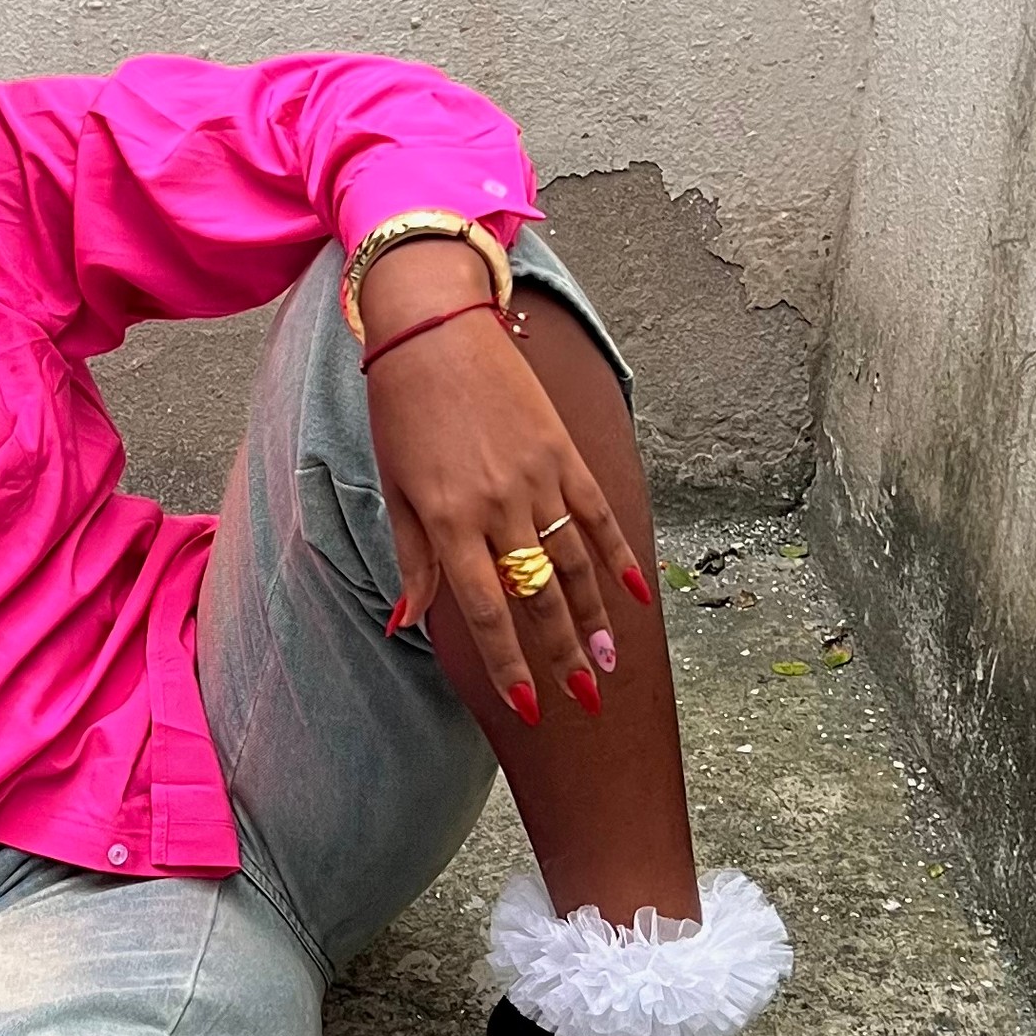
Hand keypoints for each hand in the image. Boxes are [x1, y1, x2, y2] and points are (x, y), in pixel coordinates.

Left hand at [360, 273, 649, 719]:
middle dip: (563, 655)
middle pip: (538, 597)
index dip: (508, 665)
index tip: (528, 706)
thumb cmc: (401, 412)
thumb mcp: (395, 488)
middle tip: (585, 699)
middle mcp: (498, 507)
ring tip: (611, 662)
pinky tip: (639, 594)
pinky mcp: (564, 454)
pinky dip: (621, 557)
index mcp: (449, 521)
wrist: (433, 330)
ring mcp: (538, 479)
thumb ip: (413, 559)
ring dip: (596, 618)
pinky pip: (598, 516)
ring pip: (574, 565)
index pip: (484, 613)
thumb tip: (406, 625)